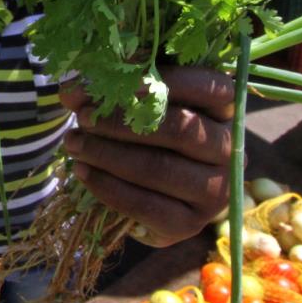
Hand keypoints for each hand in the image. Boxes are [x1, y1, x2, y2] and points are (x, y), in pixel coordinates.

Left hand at [60, 66, 234, 247]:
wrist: (153, 195)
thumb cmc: (147, 136)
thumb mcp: (138, 104)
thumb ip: (114, 91)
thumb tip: (72, 93)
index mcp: (224, 111)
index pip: (210, 86)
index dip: (167, 79)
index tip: (118, 79)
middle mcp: (229, 151)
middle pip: (180, 129)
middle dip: (122, 121)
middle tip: (83, 118)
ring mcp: (214, 191)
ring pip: (159, 167)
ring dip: (107, 153)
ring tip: (73, 143)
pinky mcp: (190, 223)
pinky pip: (146, 205)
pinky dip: (107, 186)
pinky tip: (82, 171)